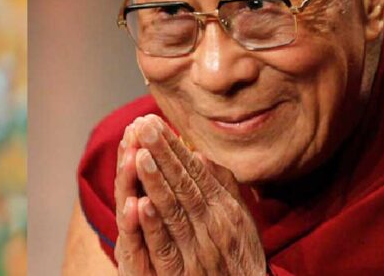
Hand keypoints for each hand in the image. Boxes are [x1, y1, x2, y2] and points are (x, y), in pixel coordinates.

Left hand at [114, 115, 265, 275]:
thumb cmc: (242, 259)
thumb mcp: (242, 219)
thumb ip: (223, 188)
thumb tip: (203, 157)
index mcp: (225, 208)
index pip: (196, 171)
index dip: (175, 147)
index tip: (157, 123)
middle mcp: (214, 223)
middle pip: (184, 183)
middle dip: (163, 153)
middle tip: (145, 125)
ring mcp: (199, 248)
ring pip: (174, 209)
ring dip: (156, 181)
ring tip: (140, 153)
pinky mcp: (184, 273)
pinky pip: (166, 246)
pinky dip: (154, 225)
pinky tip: (142, 204)